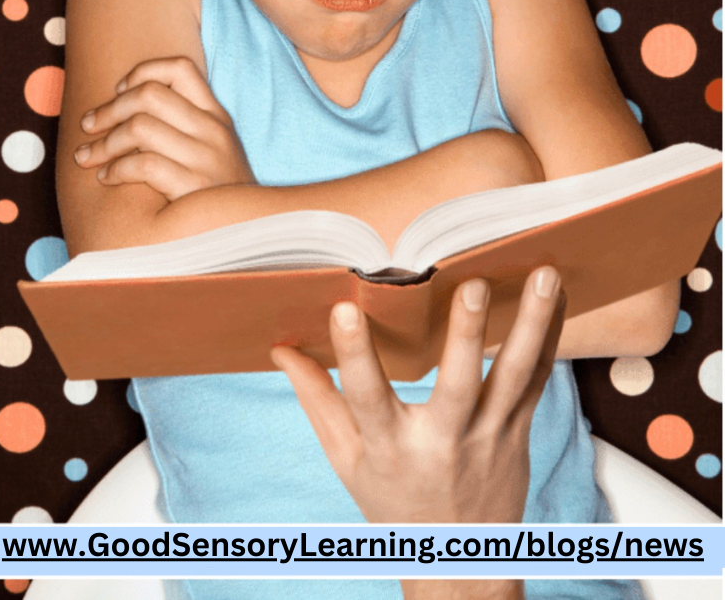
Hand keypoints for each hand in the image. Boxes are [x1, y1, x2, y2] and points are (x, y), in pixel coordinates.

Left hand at [73, 56, 253, 200]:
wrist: (249, 230)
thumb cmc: (218, 190)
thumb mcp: (214, 147)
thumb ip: (184, 123)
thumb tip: (128, 102)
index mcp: (216, 115)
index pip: (179, 68)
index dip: (141, 72)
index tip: (120, 91)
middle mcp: (213, 130)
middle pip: (149, 94)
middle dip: (109, 109)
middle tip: (88, 125)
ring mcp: (206, 158)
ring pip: (140, 127)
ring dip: (104, 142)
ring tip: (88, 156)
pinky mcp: (193, 187)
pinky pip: (143, 164)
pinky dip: (115, 169)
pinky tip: (106, 177)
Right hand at [271, 267, 564, 524]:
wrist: (458, 562)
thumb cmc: (393, 502)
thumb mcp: (346, 459)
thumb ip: (317, 399)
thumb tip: (280, 349)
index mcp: (390, 448)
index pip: (367, 399)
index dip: (355, 355)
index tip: (345, 309)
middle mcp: (443, 442)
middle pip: (458, 386)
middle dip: (466, 335)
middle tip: (472, 285)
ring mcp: (488, 437)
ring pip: (514, 377)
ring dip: (531, 323)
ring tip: (542, 276)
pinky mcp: (518, 432)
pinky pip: (539, 381)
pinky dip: (550, 336)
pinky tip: (556, 296)